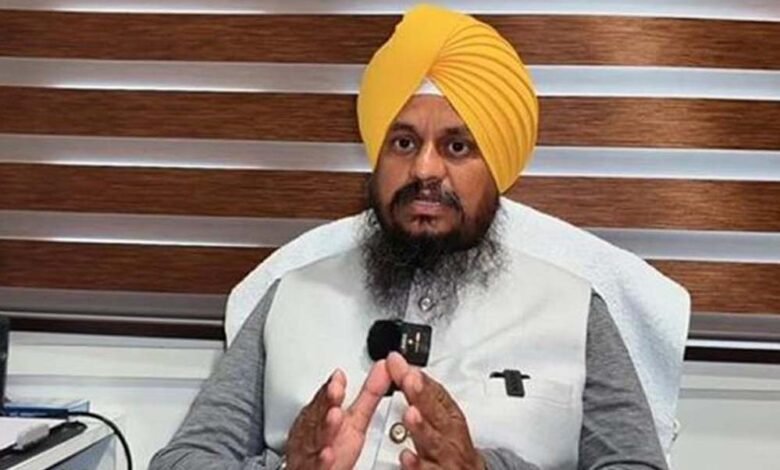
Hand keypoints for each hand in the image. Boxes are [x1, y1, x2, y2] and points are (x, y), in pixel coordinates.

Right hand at [285, 361, 391, 469]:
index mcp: (322, 416)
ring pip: (316, 439)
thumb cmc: (334, 447)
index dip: (333, 389)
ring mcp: (312, 452)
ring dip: (325, 427)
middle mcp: (314, 432)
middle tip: (337, 390)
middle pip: (319, 415)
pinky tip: (328, 454)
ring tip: (335, 415)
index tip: (340, 377)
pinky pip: (316, 466)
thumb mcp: (356, 420)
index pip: (326, 399)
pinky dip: (321, 461)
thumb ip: (370, 394)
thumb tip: (384, 367)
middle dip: (327, 402)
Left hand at [386, 352, 485, 469]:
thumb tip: (397, 362)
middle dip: (423, 397)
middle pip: (437, 415)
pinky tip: (406, 456)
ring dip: (421, 427)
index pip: (438, 396)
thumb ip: (420, 390)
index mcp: (449, 418)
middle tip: (410, 381)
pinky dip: (418, 465)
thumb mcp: (441, 414)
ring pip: (433, 442)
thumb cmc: (451, 442)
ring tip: (410, 413)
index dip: (424, 382)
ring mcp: (445, 458)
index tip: (410, 370)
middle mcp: (449, 437)